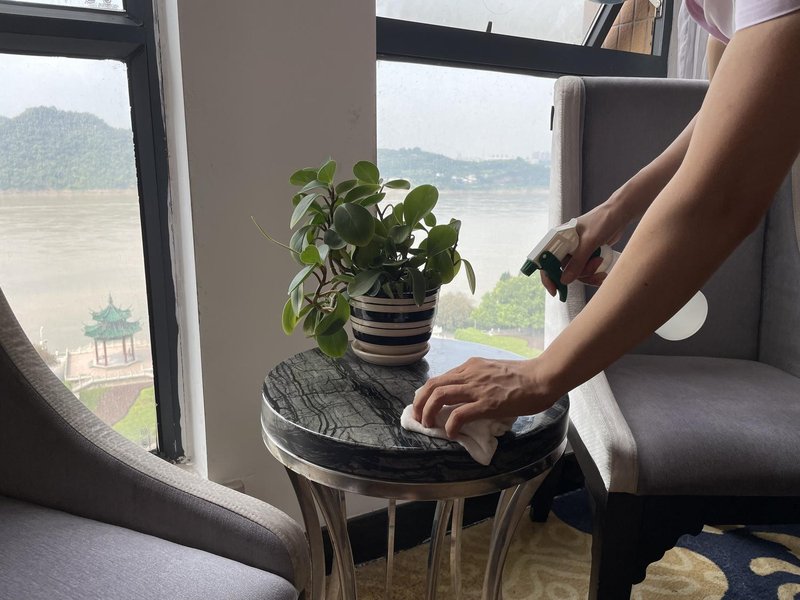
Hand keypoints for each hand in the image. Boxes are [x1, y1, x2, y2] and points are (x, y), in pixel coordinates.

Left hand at [411, 356, 559, 438]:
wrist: (542, 377)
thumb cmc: (524, 377)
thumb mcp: (494, 371)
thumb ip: (480, 380)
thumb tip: (471, 397)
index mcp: (471, 366)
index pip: (440, 378)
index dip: (427, 393)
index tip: (424, 406)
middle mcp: (470, 374)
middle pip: (433, 385)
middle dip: (420, 403)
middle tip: (419, 418)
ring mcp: (477, 388)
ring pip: (440, 395)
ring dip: (428, 412)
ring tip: (428, 425)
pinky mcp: (487, 403)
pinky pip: (460, 414)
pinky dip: (450, 424)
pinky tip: (451, 433)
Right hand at [541, 201, 628, 295]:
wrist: (620, 213)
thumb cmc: (602, 221)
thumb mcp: (589, 242)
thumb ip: (577, 262)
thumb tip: (564, 281)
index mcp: (558, 238)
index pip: (546, 260)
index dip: (548, 277)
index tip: (555, 291)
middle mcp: (565, 246)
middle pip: (564, 271)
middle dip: (579, 274)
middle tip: (594, 269)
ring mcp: (576, 251)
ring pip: (576, 273)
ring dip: (589, 275)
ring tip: (601, 266)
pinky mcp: (586, 254)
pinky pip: (586, 271)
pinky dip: (594, 274)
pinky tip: (603, 274)